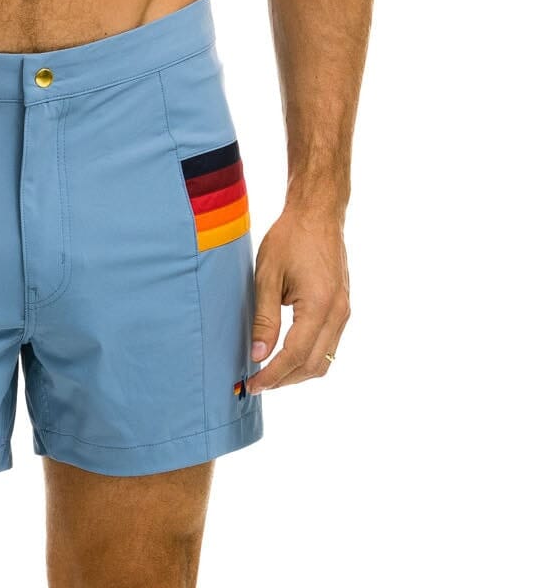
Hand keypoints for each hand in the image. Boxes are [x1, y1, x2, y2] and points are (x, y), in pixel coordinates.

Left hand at [246, 203, 349, 392]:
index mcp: (319, 306)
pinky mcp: (343, 307)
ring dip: (298, 372)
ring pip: (324, 359)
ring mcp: (344, 311)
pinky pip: (329, 344)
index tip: (253, 385)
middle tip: (258, 383)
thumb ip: (264, 319)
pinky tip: (287, 354)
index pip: (294, 356)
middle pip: (313, 365)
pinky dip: (309, 356)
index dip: (272, 375)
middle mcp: (338, 313)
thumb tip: (258, 356)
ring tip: (270, 373)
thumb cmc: (290, 238)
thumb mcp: (267, 276)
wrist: (318, 213)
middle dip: (285, 380)